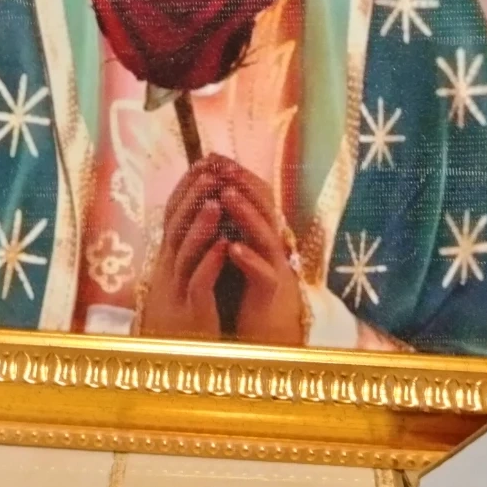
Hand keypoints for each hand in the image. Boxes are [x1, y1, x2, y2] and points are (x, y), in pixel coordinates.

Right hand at [140, 158, 228, 340]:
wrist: (171, 365)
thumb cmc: (182, 318)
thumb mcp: (179, 279)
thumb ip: (187, 249)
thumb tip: (195, 215)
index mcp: (167, 260)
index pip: (172, 216)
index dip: (185, 188)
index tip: (201, 162)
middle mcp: (168, 271)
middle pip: (176, 226)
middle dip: (192, 197)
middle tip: (207, 170)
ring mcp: (177, 291)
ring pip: (186, 252)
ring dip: (201, 225)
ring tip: (216, 201)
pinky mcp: (192, 313)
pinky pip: (199, 284)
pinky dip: (211, 262)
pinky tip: (226, 246)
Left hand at [219, 165, 303, 346]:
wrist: (269, 331)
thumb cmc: (249, 287)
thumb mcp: (241, 248)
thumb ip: (232, 222)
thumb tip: (211, 188)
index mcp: (262, 232)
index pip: (255, 195)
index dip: (236, 174)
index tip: (212, 156)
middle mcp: (272, 244)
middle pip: (263, 207)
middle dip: (242, 184)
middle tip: (222, 165)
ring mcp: (275, 267)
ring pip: (264, 236)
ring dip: (246, 214)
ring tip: (227, 195)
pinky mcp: (271, 293)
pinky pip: (263, 274)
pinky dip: (249, 260)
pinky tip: (233, 249)